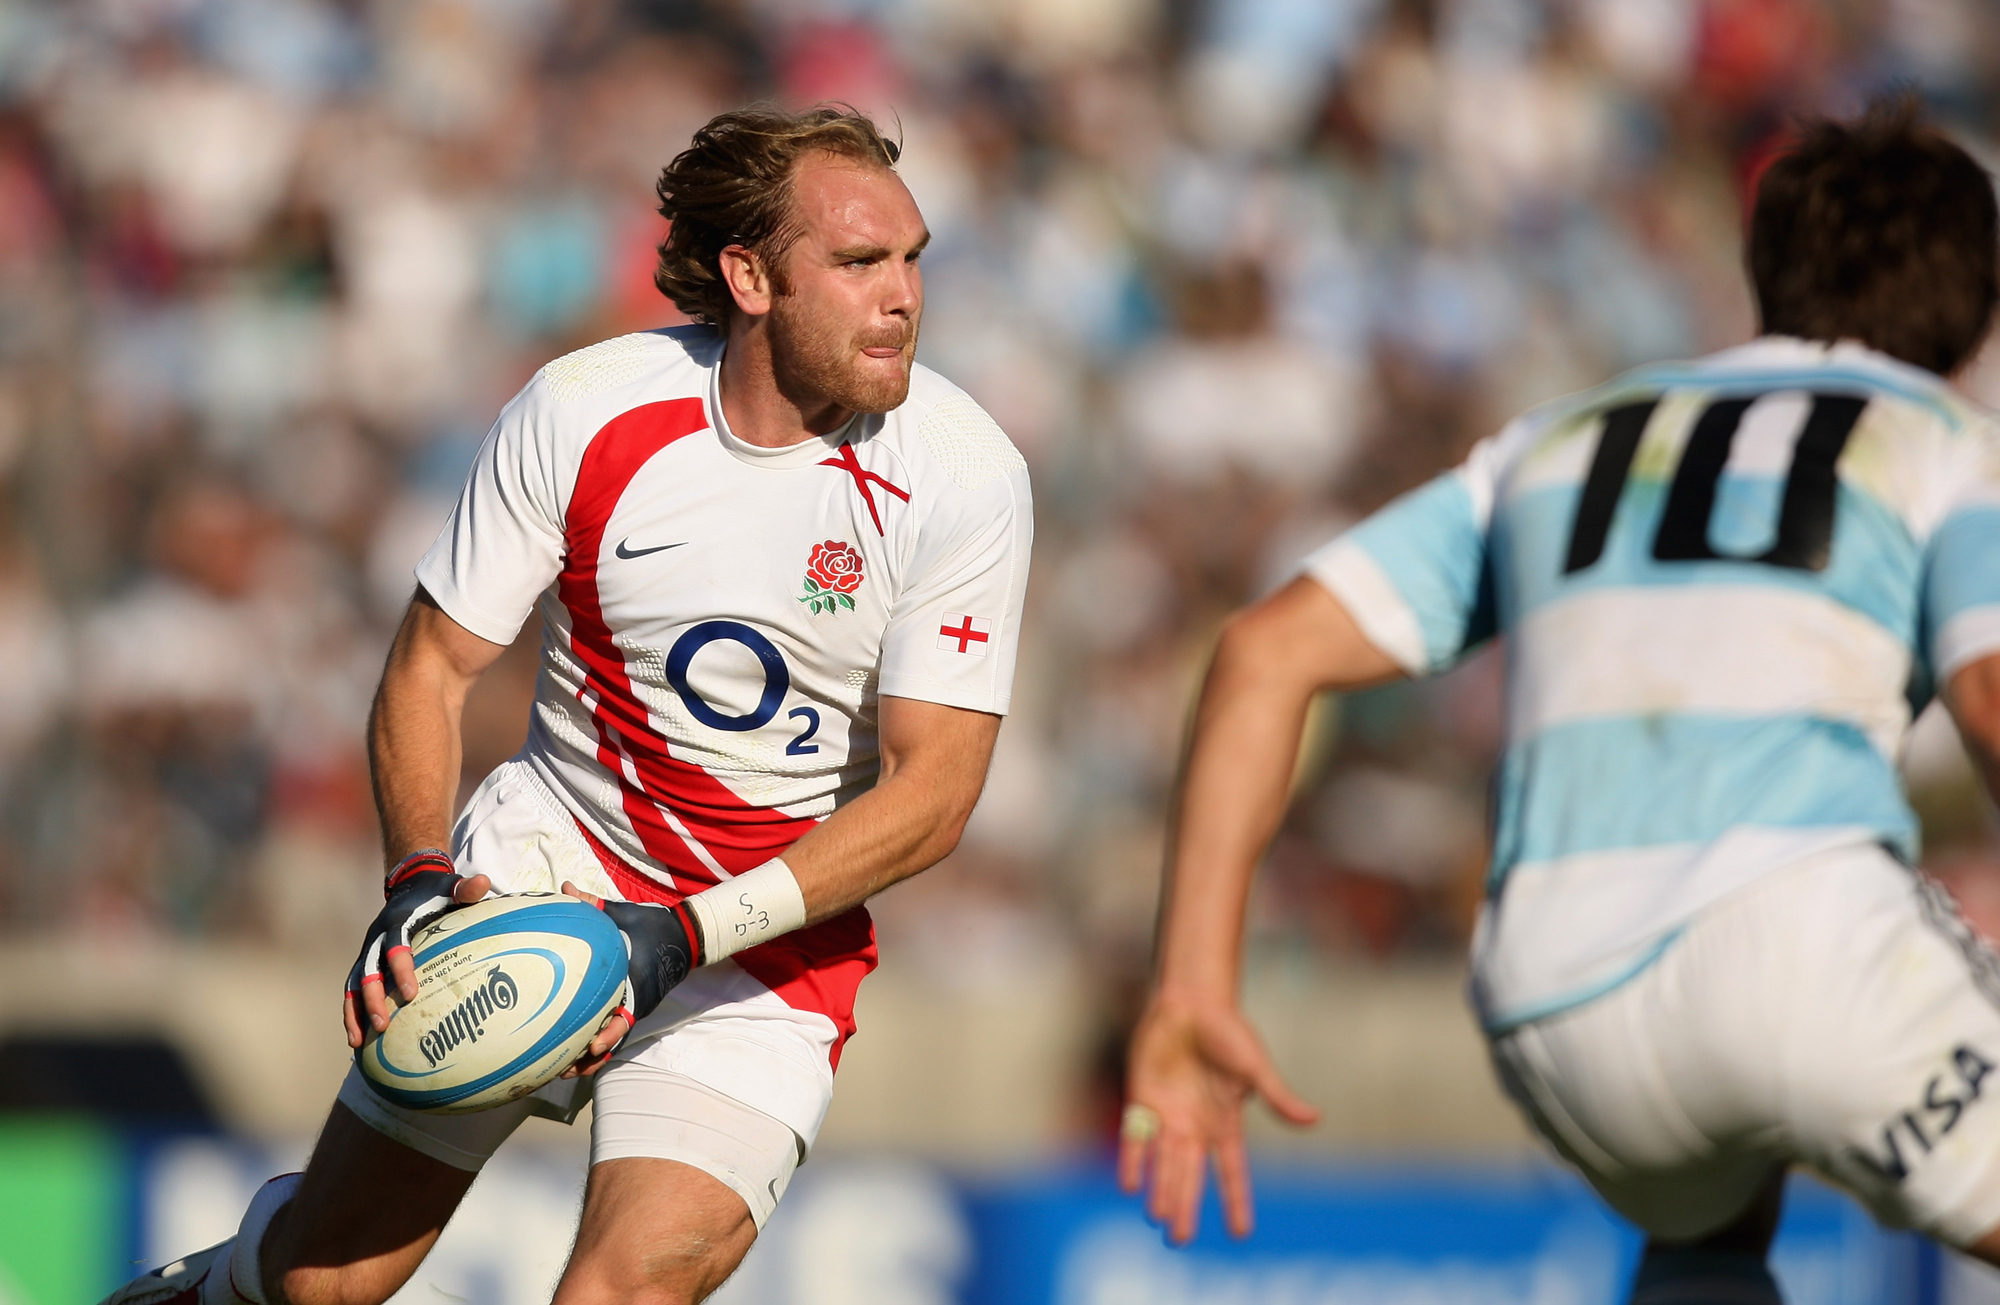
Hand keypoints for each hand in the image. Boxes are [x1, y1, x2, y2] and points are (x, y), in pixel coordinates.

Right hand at [343, 854, 492, 1048]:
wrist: (411, 885)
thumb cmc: (436, 891)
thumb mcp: (451, 886)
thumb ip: (465, 888)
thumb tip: (484, 882)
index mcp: (396, 922)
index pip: (396, 947)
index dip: (401, 969)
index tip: (412, 993)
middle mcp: (376, 939)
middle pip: (368, 970)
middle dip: (373, 998)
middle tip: (384, 1024)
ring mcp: (368, 952)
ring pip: (353, 984)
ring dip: (355, 1012)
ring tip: (357, 1042)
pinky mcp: (365, 963)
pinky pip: (353, 990)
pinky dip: (352, 1012)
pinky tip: (356, 1039)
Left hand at [556, 881, 700, 1077]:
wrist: (684, 936)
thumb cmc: (653, 925)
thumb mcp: (624, 913)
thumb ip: (593, 904)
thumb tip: (564, 888)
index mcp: (636, 983)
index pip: (625, 1016)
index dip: (609, 1034)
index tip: (591, 1045)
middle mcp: (636, 1003)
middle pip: (614, 1039)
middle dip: (590, 1059)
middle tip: (564, 1071)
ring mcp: (635, 1008)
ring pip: (612, 1041)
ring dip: (590, 1060)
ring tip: (562, 1073)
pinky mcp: (631, 1009)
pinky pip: (613, 1031)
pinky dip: (595, 1045)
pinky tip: (572, 1054)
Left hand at [1118, 990, 1318, 1243]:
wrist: (1189, 1001)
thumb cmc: (1228, 1032)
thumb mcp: (1256, 1067)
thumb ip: (1279, 1097)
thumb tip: (1315, 1119)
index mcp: (1225, 1124)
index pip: (1232, 1171)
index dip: (1236, 1201)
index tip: (1240, 1233)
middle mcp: (1194, 1127)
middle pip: (1189, 1176)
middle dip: (1186, 1207)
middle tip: (1181, 1240)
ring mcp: (1167, 1116)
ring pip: (1162, 1163)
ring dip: (1161, 1190)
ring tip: (1160, 1220)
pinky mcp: (1141, 1100)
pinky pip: (1134, 1138)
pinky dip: (1132, 1160)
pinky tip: (1131, 1185)